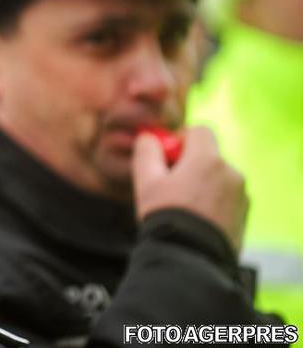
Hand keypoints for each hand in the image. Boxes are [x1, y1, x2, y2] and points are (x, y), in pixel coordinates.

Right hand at [132, 126, 246, 251]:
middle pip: (208, 156)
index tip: (166, 158)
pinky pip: (226, 198)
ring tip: (181, 208)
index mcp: (208, 159)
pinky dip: (212, 203)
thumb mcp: (146, 181)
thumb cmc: (167, 215)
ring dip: (201, 184)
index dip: (180, 139)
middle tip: (168, 186)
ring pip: (217, 178)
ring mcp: (241, 195)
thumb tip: (148, 138)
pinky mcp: (243, 216)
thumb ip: (146, 151)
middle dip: (189, 164)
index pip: (199, 131)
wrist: (192, 259)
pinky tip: (195, 220)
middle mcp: (231, 172)